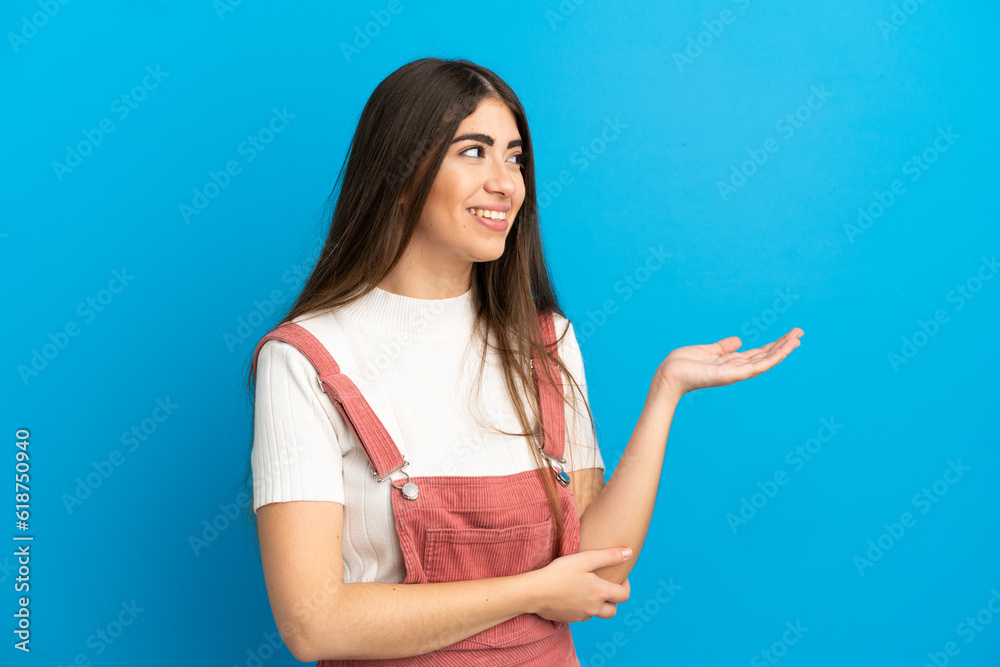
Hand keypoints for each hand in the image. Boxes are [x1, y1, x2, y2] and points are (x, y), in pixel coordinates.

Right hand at [525, 547, 632, 622]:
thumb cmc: (559, 573)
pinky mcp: (568, 619)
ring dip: (597, 604)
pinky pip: (581, 615)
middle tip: (606, 587)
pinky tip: (571, 595)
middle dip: (614, 600)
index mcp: (600, 592)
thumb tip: (628, 553)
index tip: (620, 577)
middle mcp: (593, 608)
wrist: (534, 592)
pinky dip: (582, 607)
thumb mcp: (585, 559)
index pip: (624, 596)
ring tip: (587, 589)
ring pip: (596, 613)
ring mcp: (581, 616)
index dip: (626, 586)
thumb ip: (608, 556)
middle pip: (613, 611)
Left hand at [655, 328, 802, 396]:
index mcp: (731, 362)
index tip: (789, 336)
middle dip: (783, 345)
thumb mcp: (707, 351)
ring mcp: (735, 373)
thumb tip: (738, 340)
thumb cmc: (683, 364)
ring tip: (797, 339)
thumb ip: (723, 347)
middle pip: (765, 356)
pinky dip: (771, 359)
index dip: (773, 345)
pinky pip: (756, 367)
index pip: (757, 353)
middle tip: (800, 333)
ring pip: (765, 361)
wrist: (669, 374)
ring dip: (782, 350)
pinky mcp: (731, 375)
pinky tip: (783, 351)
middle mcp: (736, 369)